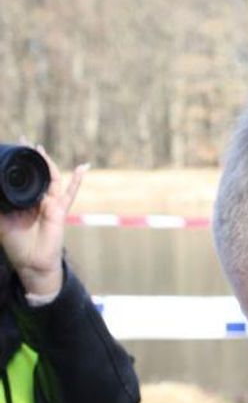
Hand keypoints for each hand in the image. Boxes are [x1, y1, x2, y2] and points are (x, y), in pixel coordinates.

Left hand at [0, 141, 85, 295]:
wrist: (31, 263)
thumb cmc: (17, 245)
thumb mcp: (0, 221)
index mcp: (25, 202)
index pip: (24, 179)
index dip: (20, 164)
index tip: (13, 148)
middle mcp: (39, 200)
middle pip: (39, 174)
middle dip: (32, 158)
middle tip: (24, 140)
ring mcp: (51, 204)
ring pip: (52, 178)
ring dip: (47, 163)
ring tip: (38, 149)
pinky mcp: (59, 211)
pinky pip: (69, 192)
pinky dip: (77, 180)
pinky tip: (84, 167)